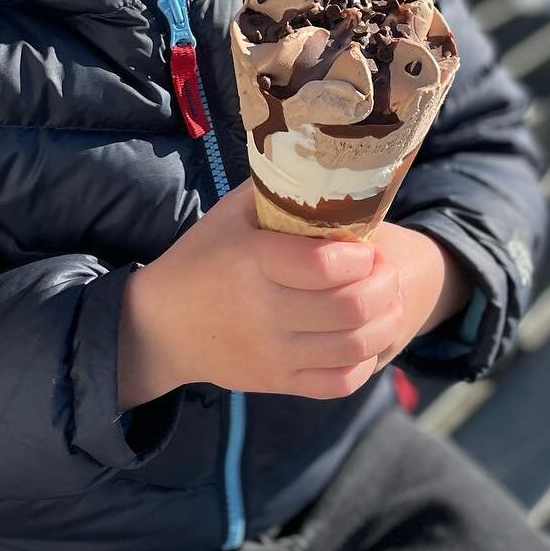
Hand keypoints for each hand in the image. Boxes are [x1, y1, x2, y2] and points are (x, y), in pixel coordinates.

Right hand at [118, 180, 408, 403]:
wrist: (161, 326)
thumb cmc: (204, 257)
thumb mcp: (232, 213)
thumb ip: (279, 191)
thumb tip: (332, 167)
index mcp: (252, 260)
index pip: (325, 265)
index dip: (362, 256)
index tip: (368, 248)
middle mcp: (263, 310)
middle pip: (349, 308)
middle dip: (383, 286)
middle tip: (385, 271)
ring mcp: (272, 352)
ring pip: (353, 347)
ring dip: (385, 321)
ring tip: (388, 301)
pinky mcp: (277, 381)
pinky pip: (339, 383)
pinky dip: (365, 361)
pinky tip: (367, 339)